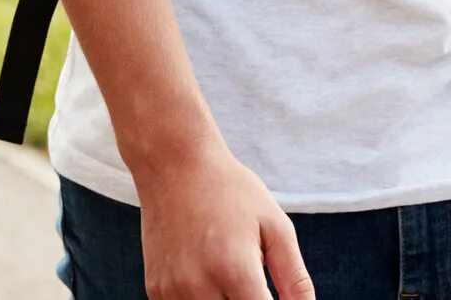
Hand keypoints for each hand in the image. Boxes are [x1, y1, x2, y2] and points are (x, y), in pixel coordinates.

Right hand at [135, 139, 312, 299]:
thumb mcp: (274, 225)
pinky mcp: (156, 290)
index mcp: (236, 270)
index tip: (268, 291)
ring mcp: (173, 291)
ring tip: (225, 269)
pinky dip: (200, 299)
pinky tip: (203, 271)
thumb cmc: (231, 191)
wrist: (174, 163)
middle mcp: (200, 286)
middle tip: (249, 276)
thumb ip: (294, 278)